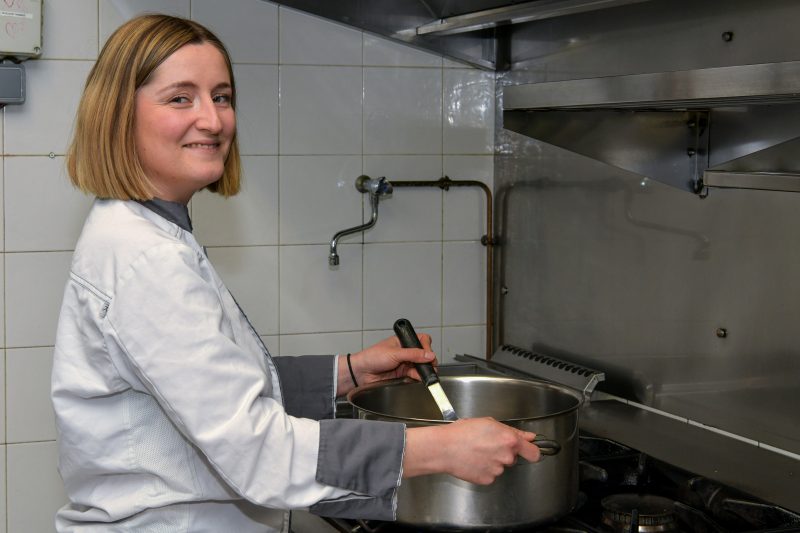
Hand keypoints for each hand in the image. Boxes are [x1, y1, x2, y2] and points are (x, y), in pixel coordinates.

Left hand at [339, 334, 435, 393]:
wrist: (361, 373)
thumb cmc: (372, 357)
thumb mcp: (394, 353)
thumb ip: (413, 354)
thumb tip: (430, 355)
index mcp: (403, 341)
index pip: (421, 340)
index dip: (427, 347)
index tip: (428, 354)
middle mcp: (405, 352)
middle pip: (424, 354)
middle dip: (428, 361)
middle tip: (430, 366)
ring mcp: (404, 363)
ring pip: (420, 366)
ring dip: (424, 370)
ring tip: (426, 374)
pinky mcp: (402, 374)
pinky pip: (415, 375)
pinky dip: (419, 377)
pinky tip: (419, 378)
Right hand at [404, 418, 540, 484]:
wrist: (445, 448)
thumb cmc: (463, 432)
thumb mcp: (489, 423)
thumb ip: (513, 431)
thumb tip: (530, 437)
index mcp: (510, 440)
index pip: (534, 453)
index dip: (532, 451)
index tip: (529, 451)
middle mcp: (506, 456)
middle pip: (513, 458)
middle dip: (505, 453)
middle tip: (488, 445)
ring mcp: (497, 470)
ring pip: (501, 466)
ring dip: (493, 461)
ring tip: (476, 452)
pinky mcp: (488, 480)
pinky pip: (490, 474)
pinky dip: (484, 469)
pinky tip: (473, 461)